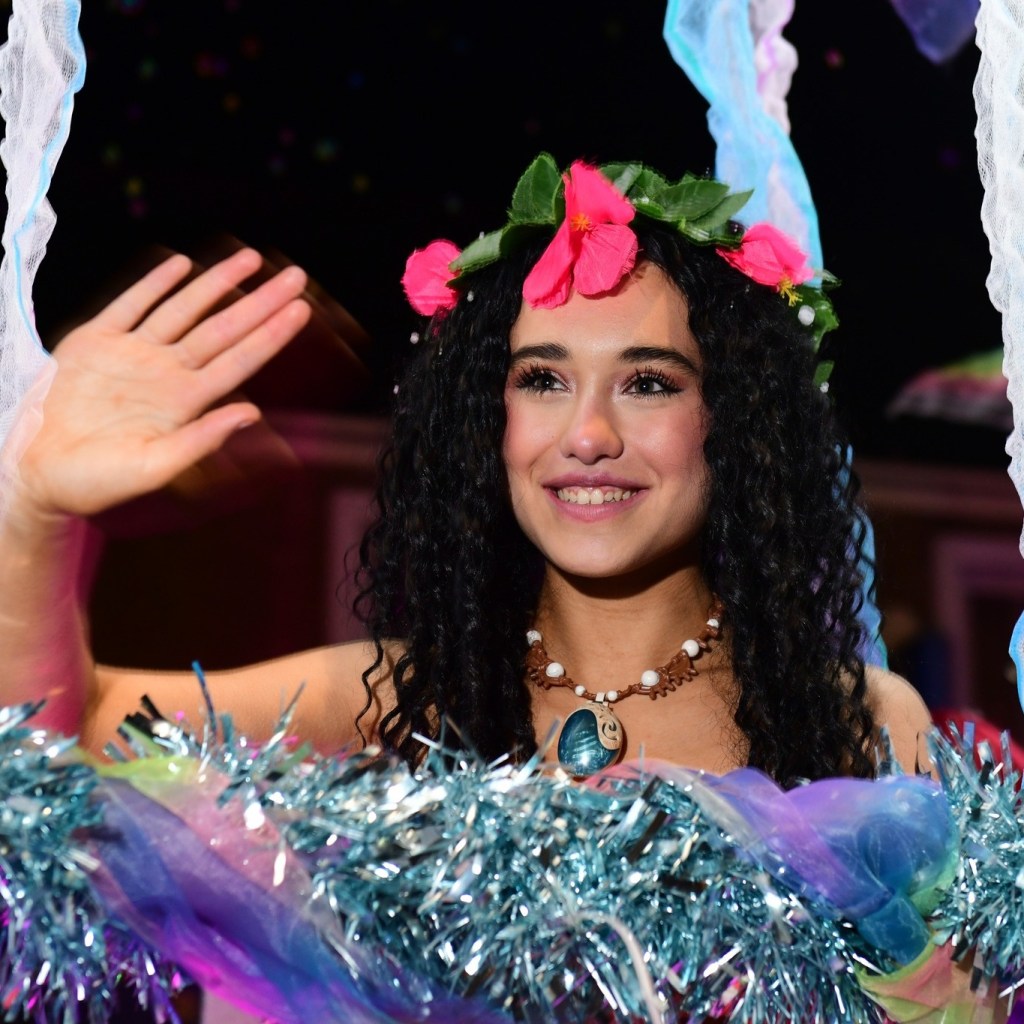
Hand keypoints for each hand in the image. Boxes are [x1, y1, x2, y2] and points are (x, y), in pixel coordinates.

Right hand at [12, 247, 310, 520]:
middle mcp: (166, 372)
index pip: (239, 360)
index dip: (271, 335)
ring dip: (216, 283)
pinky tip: (180, 265)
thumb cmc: (96, 481)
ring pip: (183, 309)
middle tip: (295, 276)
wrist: (39, 473)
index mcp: (184, 402)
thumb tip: (252, 414)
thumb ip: (201, 440)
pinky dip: (154, 284)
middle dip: (260, 301)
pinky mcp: (94, 343)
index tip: (301, 311)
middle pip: (223, 328)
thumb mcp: (153, 468)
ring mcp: (133, 354)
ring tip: (250, 259)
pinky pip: (129, 305)